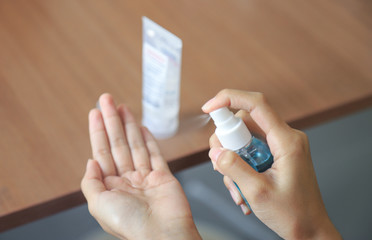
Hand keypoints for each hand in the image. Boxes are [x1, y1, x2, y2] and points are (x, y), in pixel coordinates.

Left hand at [81, 94, 200, 239]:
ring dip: (129, 124)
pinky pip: (154, 153)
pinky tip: (142, 127)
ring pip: (135, 144)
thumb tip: (90, 161)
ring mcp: (146, 177)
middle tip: (107, 99)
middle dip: (112, 121)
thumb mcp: (98, 205)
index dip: (98, 131)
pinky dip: (148, 139)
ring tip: (122, 106)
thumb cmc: (130, 224)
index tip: (95, 112)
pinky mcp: (163, 175)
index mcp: (110, 187)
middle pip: (118, 143)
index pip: (102, 151)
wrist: (162, 233)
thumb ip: (91, 182)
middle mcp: (127, 179)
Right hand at [202, 89, 340, 239]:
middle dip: (226, 141)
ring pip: (243, 137)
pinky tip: (241, 189)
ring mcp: (280, 146)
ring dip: (231, 160)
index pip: (257, 104)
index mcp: (287, 141)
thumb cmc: (293, 214)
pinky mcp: (275, 154)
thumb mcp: (258, 192)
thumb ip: (234, 168)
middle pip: (245, 122)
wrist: (309, 230)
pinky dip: (239, 167)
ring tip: (236, 187)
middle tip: (221, 164)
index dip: (229, 99)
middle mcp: (285, 138)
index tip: (209, 107)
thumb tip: (217, 151)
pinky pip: (249, 150)